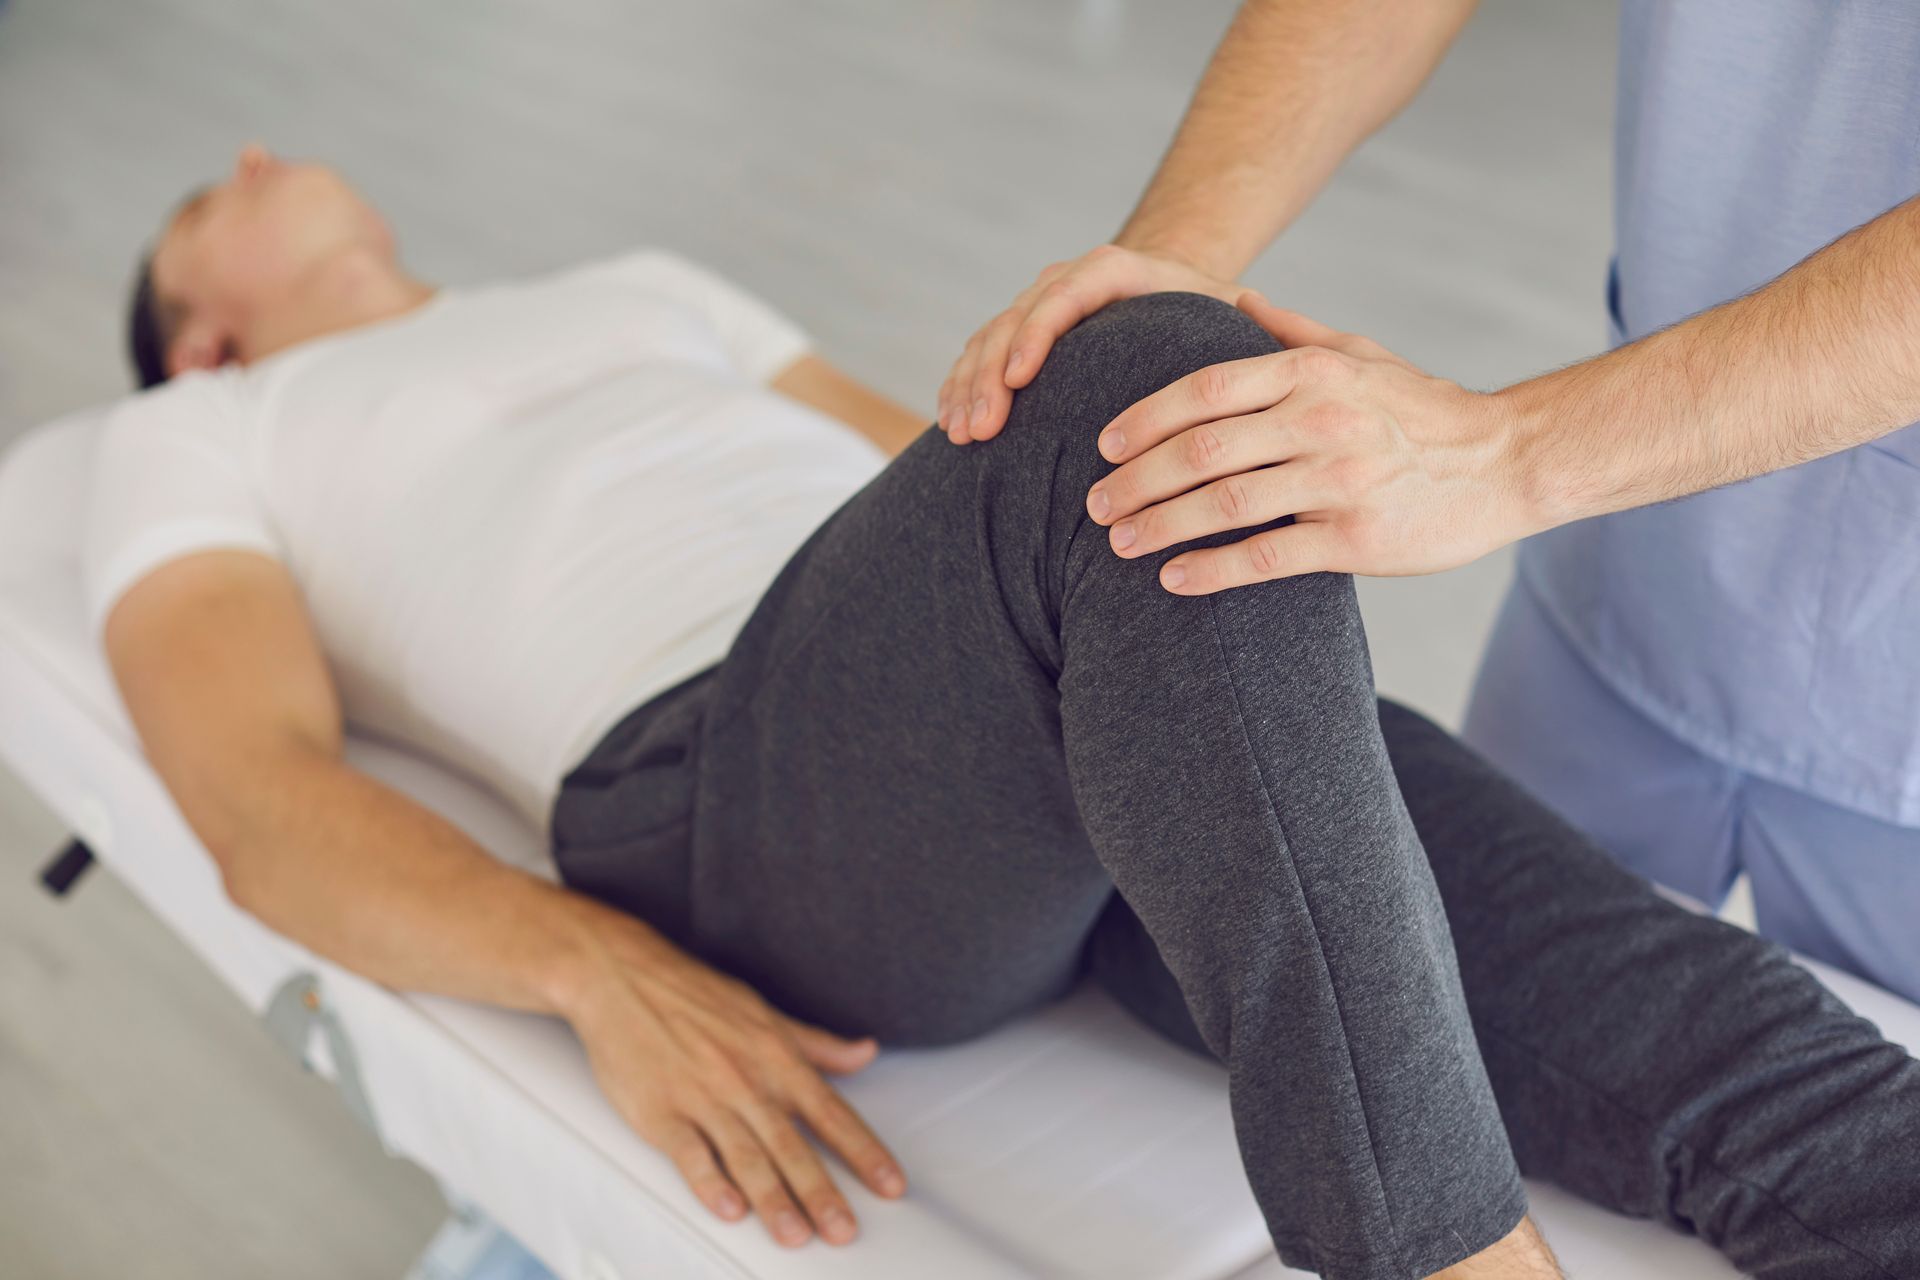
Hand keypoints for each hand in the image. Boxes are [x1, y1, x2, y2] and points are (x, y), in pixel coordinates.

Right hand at [561, 916, 904, 1247]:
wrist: (624, 976)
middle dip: (821, 1192)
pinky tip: (729, 1207)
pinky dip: (710, 1182)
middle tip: (844, 1230)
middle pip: (791, 1145)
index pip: (832, 1112)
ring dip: (773, 1200)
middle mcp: (746, 1080)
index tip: (891, 1184)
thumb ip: (818, 1044)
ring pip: (745, 1156)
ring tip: (796, 1235)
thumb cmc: (697, 996)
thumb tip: (866, 1053)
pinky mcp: (660, 1112)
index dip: (864, 1152)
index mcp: (777, 1057)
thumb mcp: (766, 1014)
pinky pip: (689, 1154)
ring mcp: (702, 1097)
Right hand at [938, 243, 1241, 443]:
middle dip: (989, 375)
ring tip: (963, 436)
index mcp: (1116, 271)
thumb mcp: (1229, 313)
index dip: (1035, 334)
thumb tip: (1263, 339)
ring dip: (969, 387)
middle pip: (1015, 320)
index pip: (1065, 292)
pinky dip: (962, 390)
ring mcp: (1036, 309)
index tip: (1018, 380)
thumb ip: (1239, 324)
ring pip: (988, 340)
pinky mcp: (1019, 338)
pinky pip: (979, 358)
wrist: (1176, 299)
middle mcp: (1067, 283)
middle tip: (981, 428)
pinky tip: (951, 430)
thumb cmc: (1211, 316)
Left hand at [1086, 294, 1535, 592]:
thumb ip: (1293, 332)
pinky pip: (1267, 558)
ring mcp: (1340, 480)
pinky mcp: (1357, 540)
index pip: (1206, 389)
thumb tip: (1235, 300)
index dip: (1146, 418)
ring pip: (1226, 505)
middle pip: (1202, 450)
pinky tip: (1173, 580)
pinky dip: (1212, 570)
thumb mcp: (1363, 355)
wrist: (1508, 463)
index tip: (1104, 445)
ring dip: (1161, 526)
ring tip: (1118, 543)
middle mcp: (1323, 419)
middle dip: (1138, 479)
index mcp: (1314, 372)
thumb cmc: (1424, 411)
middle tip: (1095, 504)